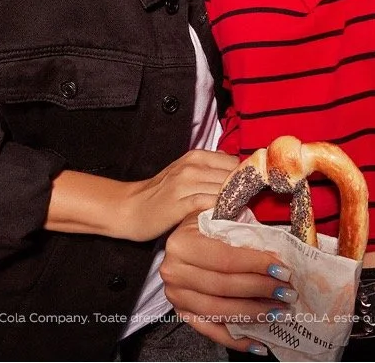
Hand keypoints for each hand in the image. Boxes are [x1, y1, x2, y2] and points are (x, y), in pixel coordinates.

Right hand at [116, 149, 237, 241]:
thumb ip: (209, 167)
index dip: (242, 177)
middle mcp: (191, 167)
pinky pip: (210, 203)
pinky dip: (220, 210)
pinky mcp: (180, 204)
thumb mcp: (184, 171)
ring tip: (234, 212)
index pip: (234, 162)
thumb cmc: (161, 193)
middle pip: (231, 176)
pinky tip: (221, 217)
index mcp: (195, 156)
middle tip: (242, 205)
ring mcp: (185, 184)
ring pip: (223, 190)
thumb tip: (236, 168)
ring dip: (233, 202)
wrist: (131, 208)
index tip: (243, 191)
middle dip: (241, 191)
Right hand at [161, 214, 290, 355]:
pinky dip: (236, 341)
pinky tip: (260, 344)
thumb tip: (277, 245)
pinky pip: (211, 331)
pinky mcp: (182, 313)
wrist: (181, 240)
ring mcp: (176, 296)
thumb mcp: (218, 212)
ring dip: (253, 314)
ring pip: (218, 311)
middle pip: (223, 286)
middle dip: (260, 290)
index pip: (225, 259)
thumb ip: (240, 222)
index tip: (283, 269)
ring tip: (280, 312)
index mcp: (182, 243)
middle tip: (287, 292)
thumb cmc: (205, 226)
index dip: (256, 265)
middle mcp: (173, 271)